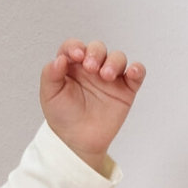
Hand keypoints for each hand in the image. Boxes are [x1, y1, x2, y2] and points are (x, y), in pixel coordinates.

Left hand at [40, 39, 145, 172]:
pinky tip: (132, 72)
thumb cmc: (63, 116)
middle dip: (96, 53)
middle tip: (91, 67)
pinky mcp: (125, 89)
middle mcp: (92, 68)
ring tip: (106, 76)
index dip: (75, 46)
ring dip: (114, 62)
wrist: (77, 141)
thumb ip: (50, 75)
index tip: (76, 55)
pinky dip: (137, 69)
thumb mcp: (50, 95)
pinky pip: (136, 73)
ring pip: (117, 58)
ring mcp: (110, 77)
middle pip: (98, 48)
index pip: (74, 47)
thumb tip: (59, 59)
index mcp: (72, 66)